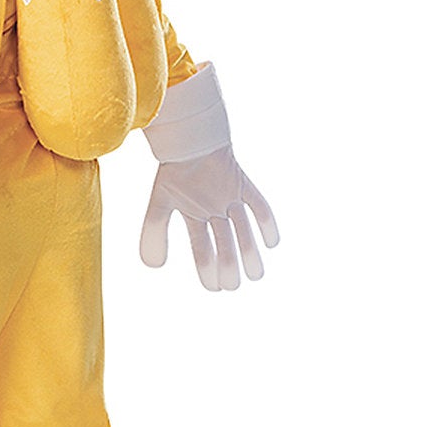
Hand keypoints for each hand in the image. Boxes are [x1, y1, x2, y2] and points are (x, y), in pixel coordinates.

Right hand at [140, 146, 278, 289]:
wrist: (188, 138)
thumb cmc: (173, 169)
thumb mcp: (160, 204)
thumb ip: (155, 233)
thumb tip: (152, 267)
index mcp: (193, 214)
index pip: (201, 247)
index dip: (207, 268)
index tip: (214, 288)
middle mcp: (213, 209)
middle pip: (224, 242)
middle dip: (228, 265)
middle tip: (232, 286)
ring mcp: (229, 197)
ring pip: (242, 230)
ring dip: (250, 252)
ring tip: (256, 275)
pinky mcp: (241, 184)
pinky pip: (259, 205)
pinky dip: (267, 223)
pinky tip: (273, 243)